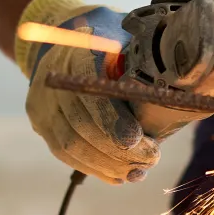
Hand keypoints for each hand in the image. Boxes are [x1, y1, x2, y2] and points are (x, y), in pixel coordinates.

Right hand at [25, 5, 160, 183]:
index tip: (136, 138)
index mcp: (74, 54)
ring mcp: (41, 105)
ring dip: (108, 165)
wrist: (64, 39)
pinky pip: (66, 154)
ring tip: (139, 171)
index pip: (89, 92)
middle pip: (80, 126)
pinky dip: (95, 168)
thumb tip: (172, 98)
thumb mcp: (125, 41)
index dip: (111, 119)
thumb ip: (140, 65)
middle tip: (150, 159)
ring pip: (71, 146)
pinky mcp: (42, 124)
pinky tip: (120, 175)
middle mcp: (51, 81)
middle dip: (118, 151)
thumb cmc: (108, 41)